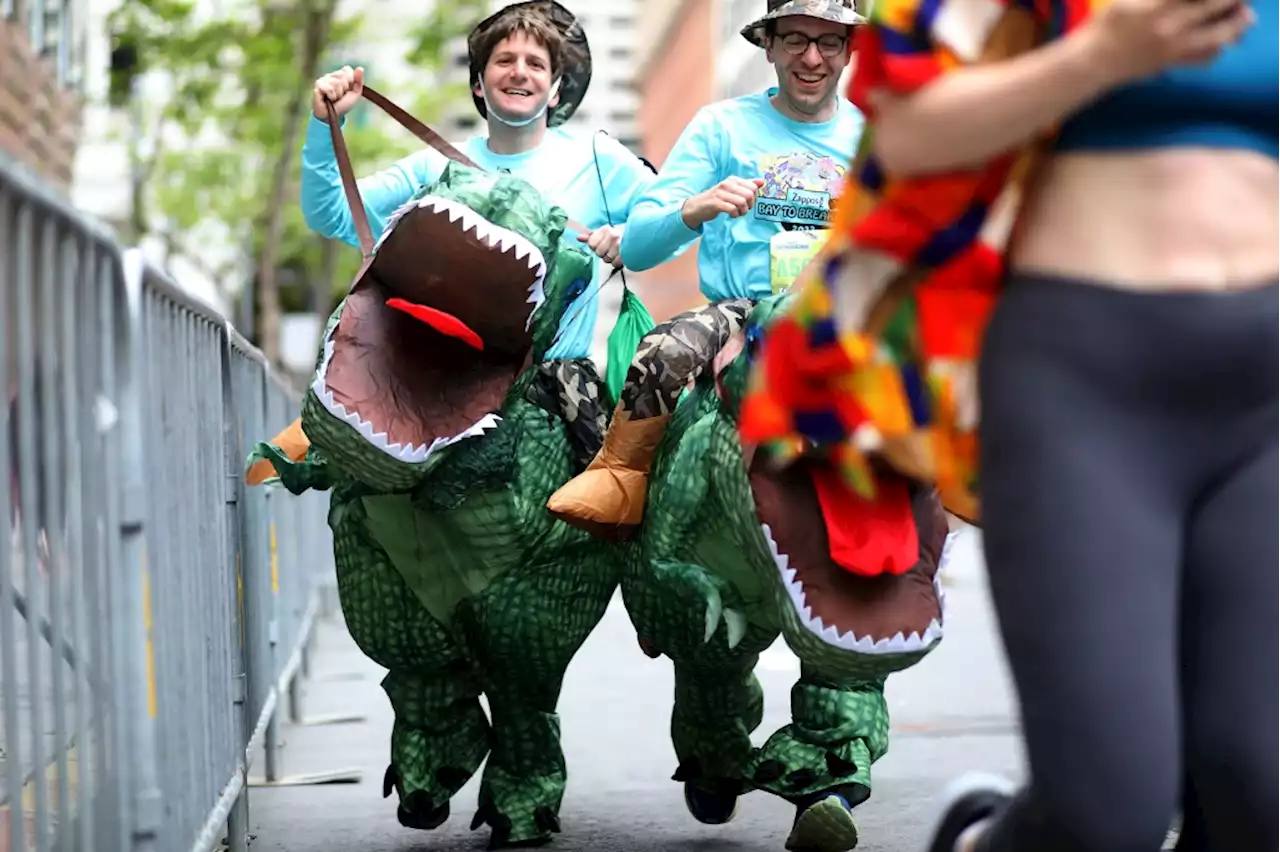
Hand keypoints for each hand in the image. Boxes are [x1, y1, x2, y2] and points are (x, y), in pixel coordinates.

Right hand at [313, 65, 363, 120]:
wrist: (333, 116)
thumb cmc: (343, 105)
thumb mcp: (355, 94)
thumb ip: (358, 81)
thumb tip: (360, 68)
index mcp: (340, 75)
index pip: (347, 70)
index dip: (351, 81)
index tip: (347, 90)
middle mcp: (331, 75)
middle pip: (343, 76)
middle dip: (344, 89)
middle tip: (340, 96)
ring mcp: (324, 79)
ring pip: (337, 83)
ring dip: (338, 94)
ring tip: (334, 98)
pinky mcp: (318, 84)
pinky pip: (329, 88)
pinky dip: (332, 96)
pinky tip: (328, 99)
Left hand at [579, 224, 623, 267]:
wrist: (638, 238)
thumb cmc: (618, 238)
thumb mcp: (604, 234)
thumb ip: (590, 237)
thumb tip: (578, 238)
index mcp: (605, 229)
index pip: (591, 244)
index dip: (595, 247)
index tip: (602, 244)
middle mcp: (612, 235)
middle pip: (599, 253)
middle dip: (603, 254)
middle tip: (610, 250)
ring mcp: (620, 244)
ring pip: (607, 259)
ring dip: (611, 259)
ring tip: (616, 253)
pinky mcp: (627, 253)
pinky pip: (615, 264)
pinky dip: (617, 263)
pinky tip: (621, 257)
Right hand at [680, 177, 765, 228]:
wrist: (697, 207)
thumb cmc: (717, 199)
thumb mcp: (732, 190)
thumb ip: (747, 185)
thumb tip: (762, 182)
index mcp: (733, 180)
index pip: (753, 187)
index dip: (754, 197)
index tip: (747, 203)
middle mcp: (727, 184)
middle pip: (749, 194)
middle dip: (749, 205)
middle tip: (743, 210)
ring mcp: (721, 193)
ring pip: (742, 202)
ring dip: (743, 211)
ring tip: (737, 213)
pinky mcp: (716, 203)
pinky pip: (732, 209)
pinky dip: (735, 214)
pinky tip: (731, 215)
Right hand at [1083, 0, 1253, 83]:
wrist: (1093, 61)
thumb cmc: (1107, 25)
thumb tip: (1184, 0)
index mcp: (1158, 5)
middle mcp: (1170, 25)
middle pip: (1217, 4)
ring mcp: (1174, 46)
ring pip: (1220, 34)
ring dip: (1235, 23)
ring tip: (1240, 16)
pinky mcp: (1173, 62)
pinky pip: (1206, 57)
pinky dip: (1217, 47)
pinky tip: (1216, 40)